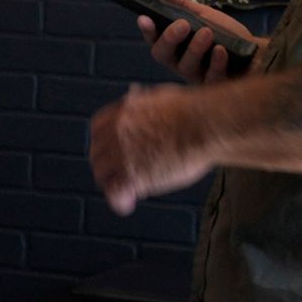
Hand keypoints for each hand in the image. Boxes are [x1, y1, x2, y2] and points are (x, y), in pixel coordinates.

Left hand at [90, 86, 216, 215]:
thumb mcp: (159, 96)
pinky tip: (127, 205)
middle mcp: (115, 133)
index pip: (97, 129)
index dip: (103, 141)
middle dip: (106, 164)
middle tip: (119, 173)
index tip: (111, 149)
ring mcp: (122, 156)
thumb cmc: (191, 111)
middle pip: (97, 154)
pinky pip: (115, 194)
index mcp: (121, 113)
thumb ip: (142, 101)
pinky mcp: (133, 176)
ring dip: (111, 183)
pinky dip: (119, 202)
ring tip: (125, 192)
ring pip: (103, 175)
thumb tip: (135, 96)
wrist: (204, 126)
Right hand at [139, 0, 254, 85]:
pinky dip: (216, 62)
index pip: (154, 40)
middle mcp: (181, 63)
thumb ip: (182, 6)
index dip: (147, 31)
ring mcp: (197, 77)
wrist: (257, 52)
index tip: (145, 18)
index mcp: (175, 47)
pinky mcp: (215, 86)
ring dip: (195, 48)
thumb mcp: (205, 16)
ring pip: (186, 66)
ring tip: (207, 32)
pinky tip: (221, 50)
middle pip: (162, 55)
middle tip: (182, 24)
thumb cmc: (227, 35)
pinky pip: (211, 77)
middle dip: (169, 38)